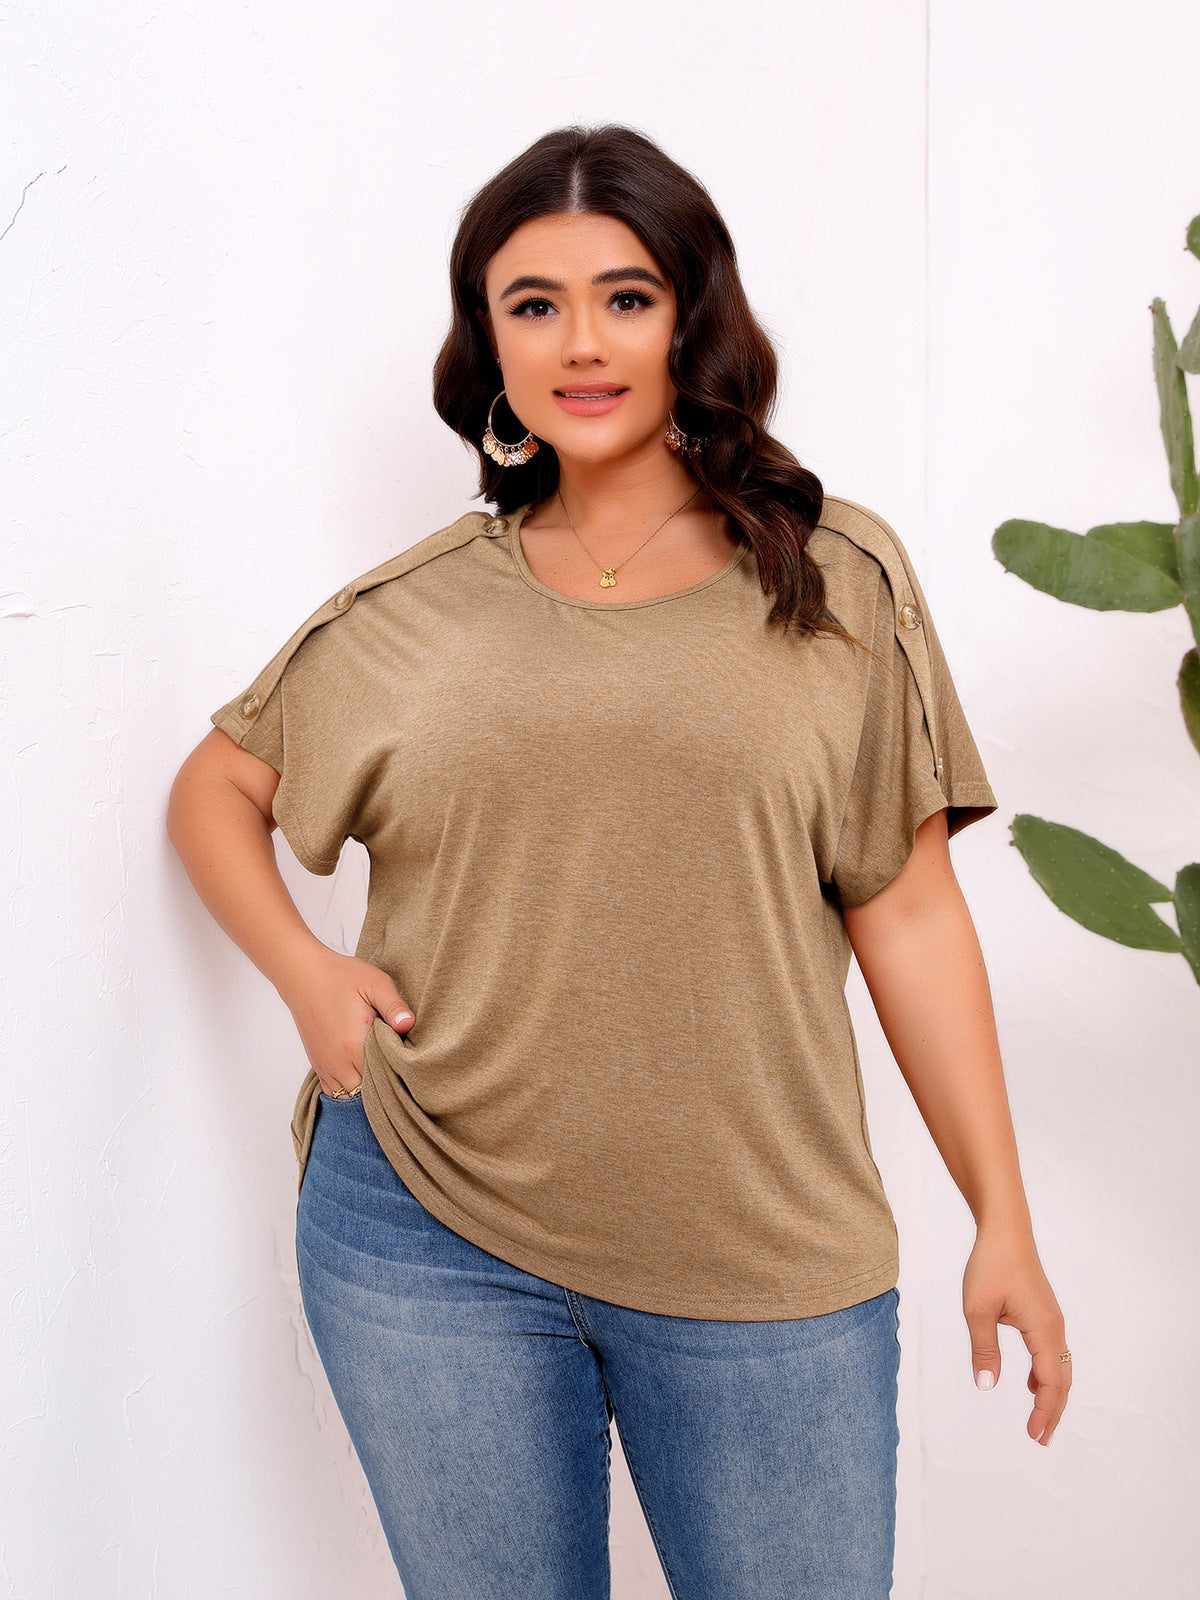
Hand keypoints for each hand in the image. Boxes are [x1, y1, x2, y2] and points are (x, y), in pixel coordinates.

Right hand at [278, 947, 414, 1097]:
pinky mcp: (317, 1063)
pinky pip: (332, 1091)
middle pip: (365, 1094)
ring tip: (380, 1075)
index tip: (408, 1067)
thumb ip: (394, 1006)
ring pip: (348, 1096)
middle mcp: (337, 1062)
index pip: (381, 1080)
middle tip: (398, 1071)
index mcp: (354, 1046)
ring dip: (364, 1091)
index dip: (397, 1076)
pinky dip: (347, 1089)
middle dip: (382, 1087)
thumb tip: (409, 1025)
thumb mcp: (375, 983)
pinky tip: (360, 1076)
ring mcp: (325, 1065)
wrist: (303, 974)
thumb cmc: (340, 976)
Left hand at [962, 1224, 1070, 1446]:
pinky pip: (1052, 1352)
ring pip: (1059, 1367)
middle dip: (1053, 1411)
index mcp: (1043, 1330)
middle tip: (1041, 1438)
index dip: (1044, 1412)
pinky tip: (1033, 1381)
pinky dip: (1047, 1373)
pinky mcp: (1044, 1313)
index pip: (1051, 1383)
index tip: (1034, 1435)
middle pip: (1062, 1380)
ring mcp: (1051, 1320)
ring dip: (1052, 1393)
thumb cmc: (991, 1266)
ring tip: (1039, 1418)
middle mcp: (1054, 1328)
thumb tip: (987, 1385)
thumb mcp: (978, 1310)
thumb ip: (984, 1350)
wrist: (1005, 1231)